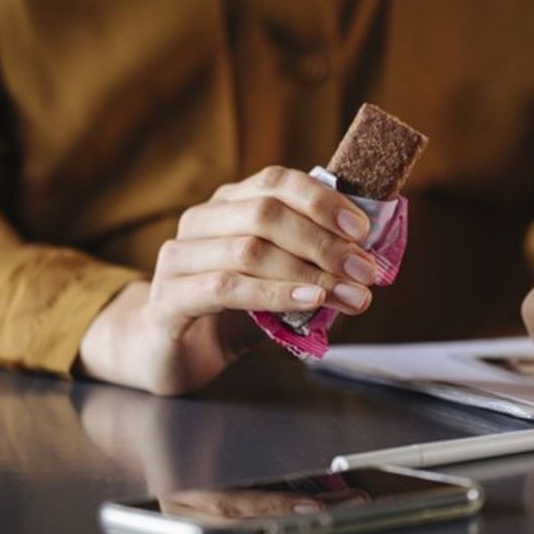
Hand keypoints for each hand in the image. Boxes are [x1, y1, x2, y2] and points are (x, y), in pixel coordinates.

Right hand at [77, 166, 379, 394]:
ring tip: (351, 295)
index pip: (275, 181)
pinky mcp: (168, 299)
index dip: (321, 200)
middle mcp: (199, 222)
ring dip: (309, 272)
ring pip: (249, 250)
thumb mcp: (274, 277)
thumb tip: (366, 257)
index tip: (362, 229)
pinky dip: (274, 293)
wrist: (167, 352)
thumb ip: (308, 261)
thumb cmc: (229, 310)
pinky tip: (310, 301)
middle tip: (365, 270)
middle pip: (266, 214)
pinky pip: (225, 287)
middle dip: (324, 242)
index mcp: (226, 205)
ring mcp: (178, 259)